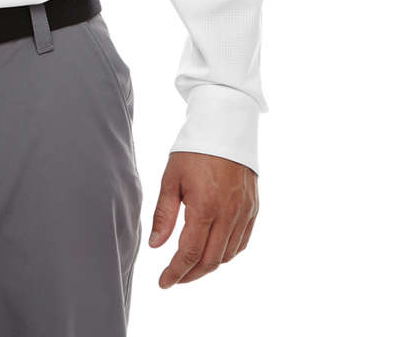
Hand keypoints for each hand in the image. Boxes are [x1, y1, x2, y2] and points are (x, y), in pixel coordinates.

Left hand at [149, 151, 257, 287]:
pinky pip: (242, 242)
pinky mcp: (253, 208)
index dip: (176, 272)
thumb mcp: (171, 178)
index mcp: (205, 207)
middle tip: (174, 278)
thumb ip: (164, 214)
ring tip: (190, 265)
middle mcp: (228, 214)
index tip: (163, 282)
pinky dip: (226, 253)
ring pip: (228, 255)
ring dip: (209, 266)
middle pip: (211, 261)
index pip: (190, 253)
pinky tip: (212, 250)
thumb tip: (156, 246)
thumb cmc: (193, 149)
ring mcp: (244, 213)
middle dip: (191, 274)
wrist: (225, 126)